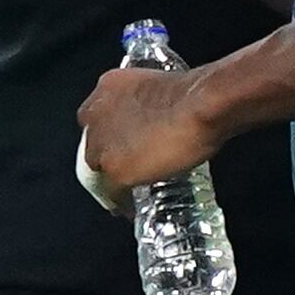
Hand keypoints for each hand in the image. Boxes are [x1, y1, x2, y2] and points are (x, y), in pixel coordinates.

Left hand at [76, 66, 220, 212]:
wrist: (200, 105)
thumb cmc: (194, 95)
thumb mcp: (158, 88)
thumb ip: (146, 104)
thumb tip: (157, 120)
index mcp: (107, 87)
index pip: (97, 118)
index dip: (111, 134)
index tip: (122, 143)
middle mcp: (97, 113)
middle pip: (94, 144)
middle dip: (108, 156)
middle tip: (129, 167)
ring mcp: (103, 143)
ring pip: (100, 170)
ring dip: (113, 181)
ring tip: (127, 193)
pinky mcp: (115, 170)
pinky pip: (113, 194)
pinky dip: (122, 203)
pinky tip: (132, 207)